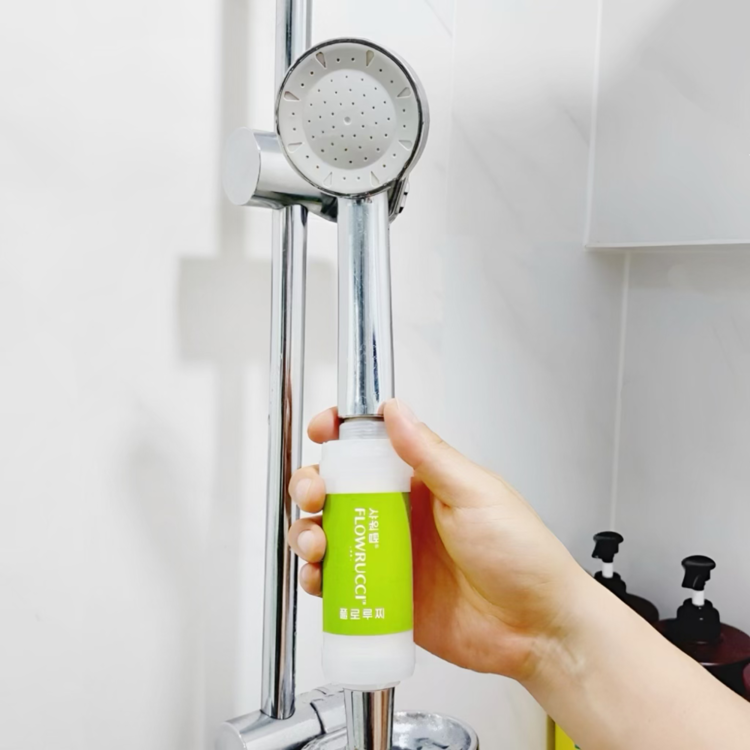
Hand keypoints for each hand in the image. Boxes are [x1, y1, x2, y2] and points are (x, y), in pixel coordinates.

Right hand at [287, 399, 587, 680]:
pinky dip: (318, 578)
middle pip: (336, 488)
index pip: (371, 446)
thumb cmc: (522, 556)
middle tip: (316, 494)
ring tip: (318, 542)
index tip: (322, 430)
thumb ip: (431, 456)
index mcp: (422, 481)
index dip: (340, 432)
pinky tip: (323, 579)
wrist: (536, 629)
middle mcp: (400, 514)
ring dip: (308, 531)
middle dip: (312, 484)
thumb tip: (396, 412)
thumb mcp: (476, 495)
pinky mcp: (383, 594)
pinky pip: (338, 582)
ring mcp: (389, 555)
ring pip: (329, 533)